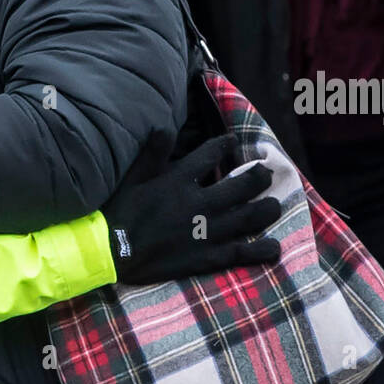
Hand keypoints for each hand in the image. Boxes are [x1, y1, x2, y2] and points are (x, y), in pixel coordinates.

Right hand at [103, 132, 281, 284]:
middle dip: (259, 176)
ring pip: (250, 216)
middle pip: (243, 184)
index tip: (232, 141)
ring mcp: (206, 231)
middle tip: (265, 174)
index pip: (210, 154)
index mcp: (179, 180)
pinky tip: (274, 247)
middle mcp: (199, 203)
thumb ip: (152, 152)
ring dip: (267, 209)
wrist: (110, 253)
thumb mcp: (132, 177)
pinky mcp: (207, 257)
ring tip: (273, 205)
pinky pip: (242, 252)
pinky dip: (261, 250)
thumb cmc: (119, 213)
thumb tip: (164, 126)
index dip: (225, 144)